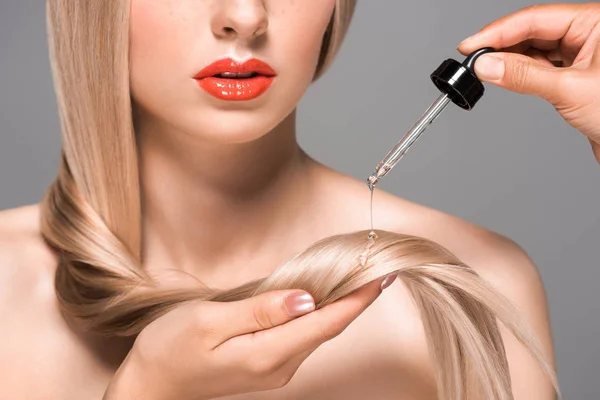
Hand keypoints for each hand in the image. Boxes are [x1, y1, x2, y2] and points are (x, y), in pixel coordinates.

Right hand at [103, 276, 394, 399]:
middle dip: (355, 298)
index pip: (326, 322)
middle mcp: (280, 366)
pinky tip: (323, 296)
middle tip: (376, 265)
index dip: (358, 298)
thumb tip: (306, 298)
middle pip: (328, 327)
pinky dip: (319, 313)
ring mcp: (275, 368)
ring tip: (357, 275)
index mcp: (268, 353)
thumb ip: (261, 310)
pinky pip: (302, 335)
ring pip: (317, 332)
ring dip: (339, 305)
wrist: (152, 384)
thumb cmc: (170, 348)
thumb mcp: (210, 321)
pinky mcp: (267, 363)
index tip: (383, 274)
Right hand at [457, 3, 599, 162]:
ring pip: (535, 49)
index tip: (472, 45)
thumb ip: (524, 76)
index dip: (499, 32)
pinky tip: (506, 76)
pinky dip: (522, 72)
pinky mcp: (576, 73)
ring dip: (510, 60)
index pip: (536, 19)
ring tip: (486, 70)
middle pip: (533, 31)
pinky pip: (541, 65)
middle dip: (501, 46)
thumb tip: (488, 66)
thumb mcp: (569, 90)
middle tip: (474, 59)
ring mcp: (583, 52)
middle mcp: (590, 32)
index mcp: (597, 22)